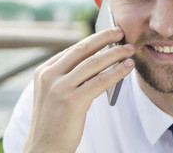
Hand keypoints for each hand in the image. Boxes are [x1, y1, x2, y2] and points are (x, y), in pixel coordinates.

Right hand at [23, 26, 134, 152]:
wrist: (44, 149)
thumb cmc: (55, 121)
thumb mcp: (55, 92)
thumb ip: (70, 75)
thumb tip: (98, 59)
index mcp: (44, 71)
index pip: (73, 50)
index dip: (93, 39)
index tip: (108, 33)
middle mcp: (49, 76)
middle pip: (83, 50)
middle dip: (104, 38)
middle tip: (121, 31)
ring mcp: (59, 88)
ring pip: (94, 63)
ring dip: (115, 53)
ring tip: (129, 49)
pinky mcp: (72, 101)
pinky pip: (100, 81)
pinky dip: (117, 71)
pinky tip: (127, 67)